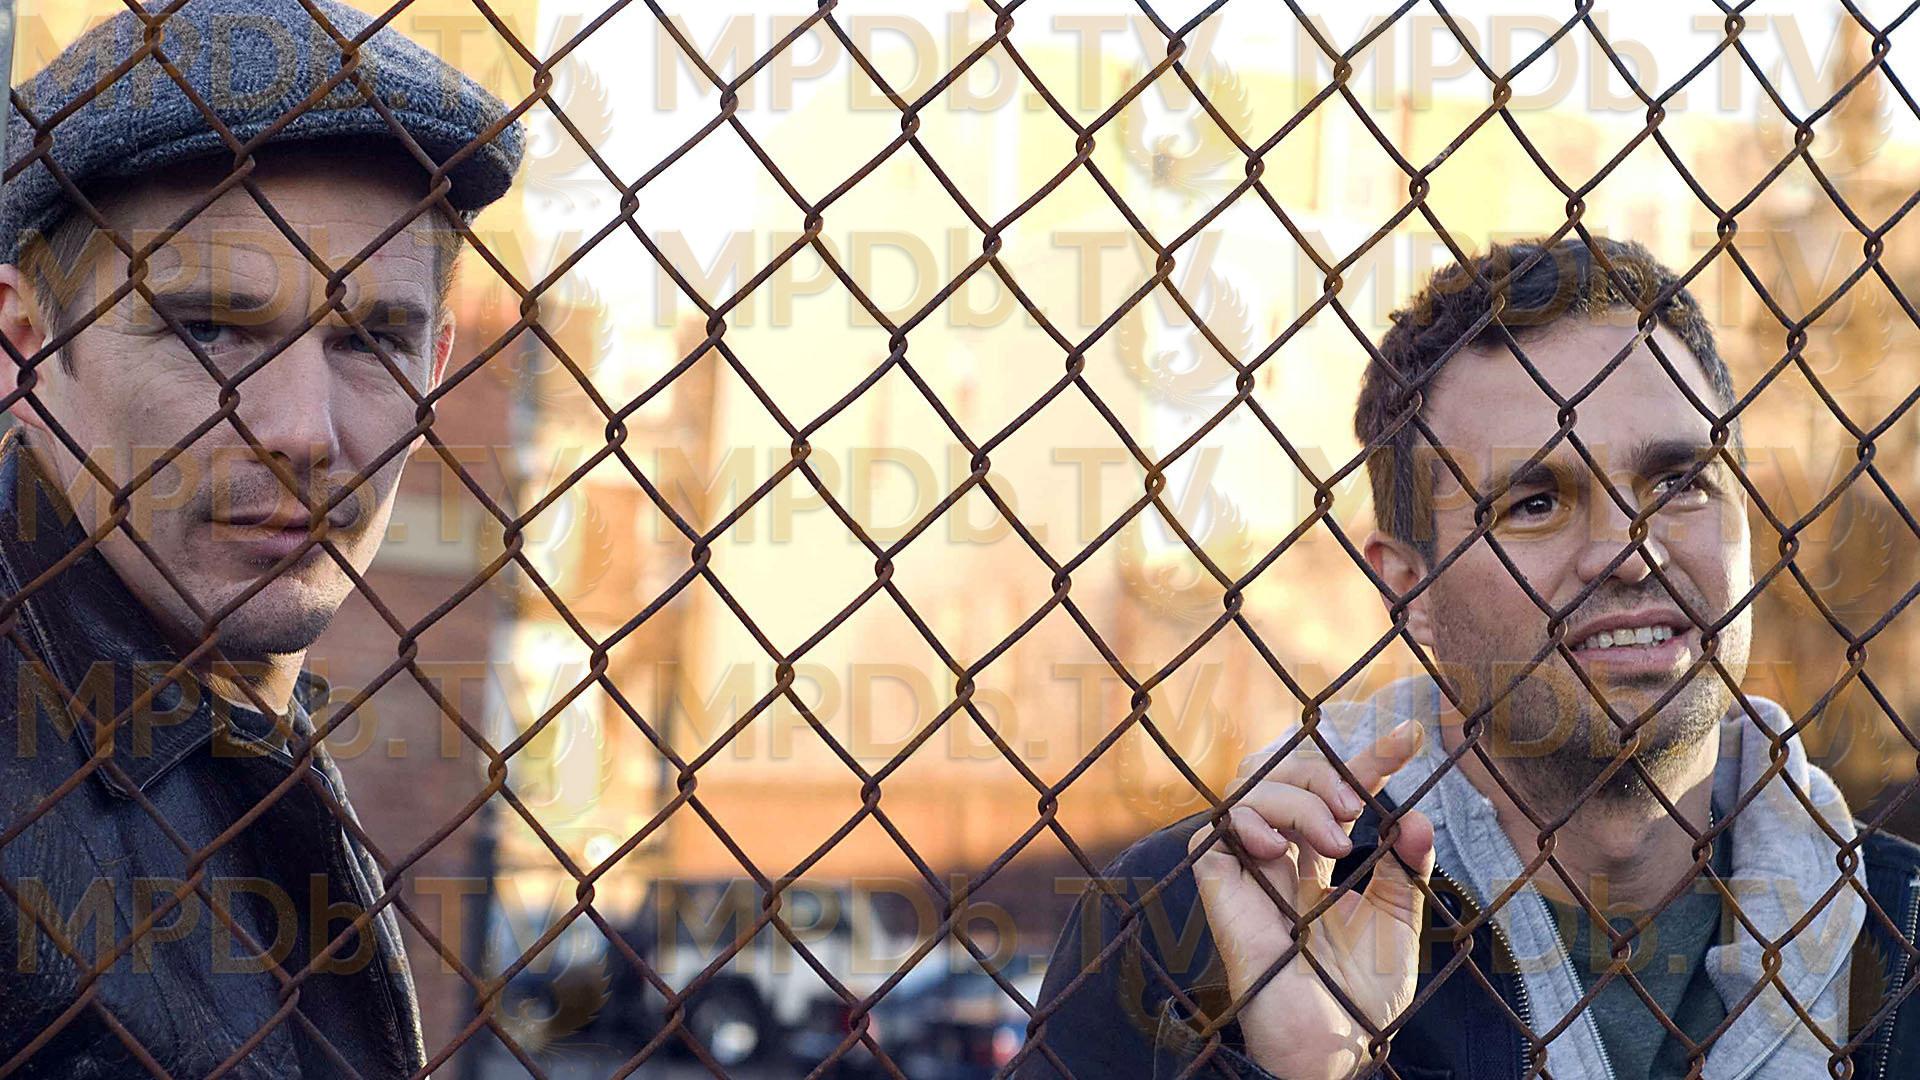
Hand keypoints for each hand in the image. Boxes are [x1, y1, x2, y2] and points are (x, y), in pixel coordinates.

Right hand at [1187, 720, 1434, 1079]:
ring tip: (1337, 838)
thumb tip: (1416, 816)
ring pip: (1253, 787)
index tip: (1410, 738)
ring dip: (1299, 798)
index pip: (1335, 792)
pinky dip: (1253, 821)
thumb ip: (1404, 869)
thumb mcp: (1395, 921)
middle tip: (1360, 800)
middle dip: (1327, 771)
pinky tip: (1282, 849)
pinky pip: (1219, 826)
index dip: (1368, 759)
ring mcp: (1245, 866)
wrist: (1329, 1043)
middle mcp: (1277, 855)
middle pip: (1287, 774)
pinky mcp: (1218, 883)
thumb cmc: (1360, 995)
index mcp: (1314, 860)